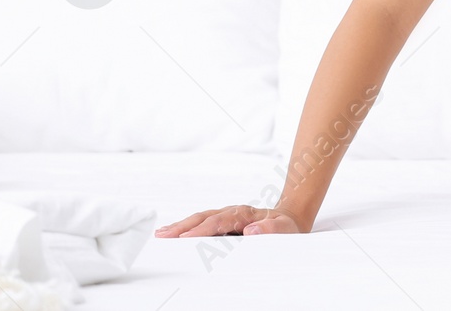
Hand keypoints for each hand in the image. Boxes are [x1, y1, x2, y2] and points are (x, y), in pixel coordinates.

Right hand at [155, 204, 304, 237]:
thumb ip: (271, 230)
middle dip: (183, 226)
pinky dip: (186, 228)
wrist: (288, 220)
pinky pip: (201, 223)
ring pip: (199, 219)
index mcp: (244, 214)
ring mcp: (226, 216)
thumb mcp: (285, 229)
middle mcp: (232, 212)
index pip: (219, 222)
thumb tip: (251, 230)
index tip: (186, 237)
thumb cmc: (285, 227)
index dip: (202, 229)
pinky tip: (174, 233)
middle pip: (204, 218)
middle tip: (163, 235)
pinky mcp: (222, 222)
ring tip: (162, 234)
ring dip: (181, 226)